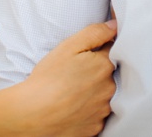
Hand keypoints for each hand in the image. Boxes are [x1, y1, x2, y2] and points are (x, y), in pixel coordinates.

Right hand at [17, 20, 116, 136]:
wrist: (36, 114)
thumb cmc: (49, 78)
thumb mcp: (68, 47)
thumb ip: (94, 33)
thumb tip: (115, 25)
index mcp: (104, 66)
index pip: (111, 51)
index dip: (98, 50)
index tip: (86, 54)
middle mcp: (110, 88)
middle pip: (109, 75)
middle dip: (96, 72)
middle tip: (75, 73)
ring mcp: (104, 109)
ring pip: (104, 95)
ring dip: (93, 92)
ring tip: (72, 90)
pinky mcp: (97, 126)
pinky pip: (97, 114)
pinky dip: (88, 109)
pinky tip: (73, 106)